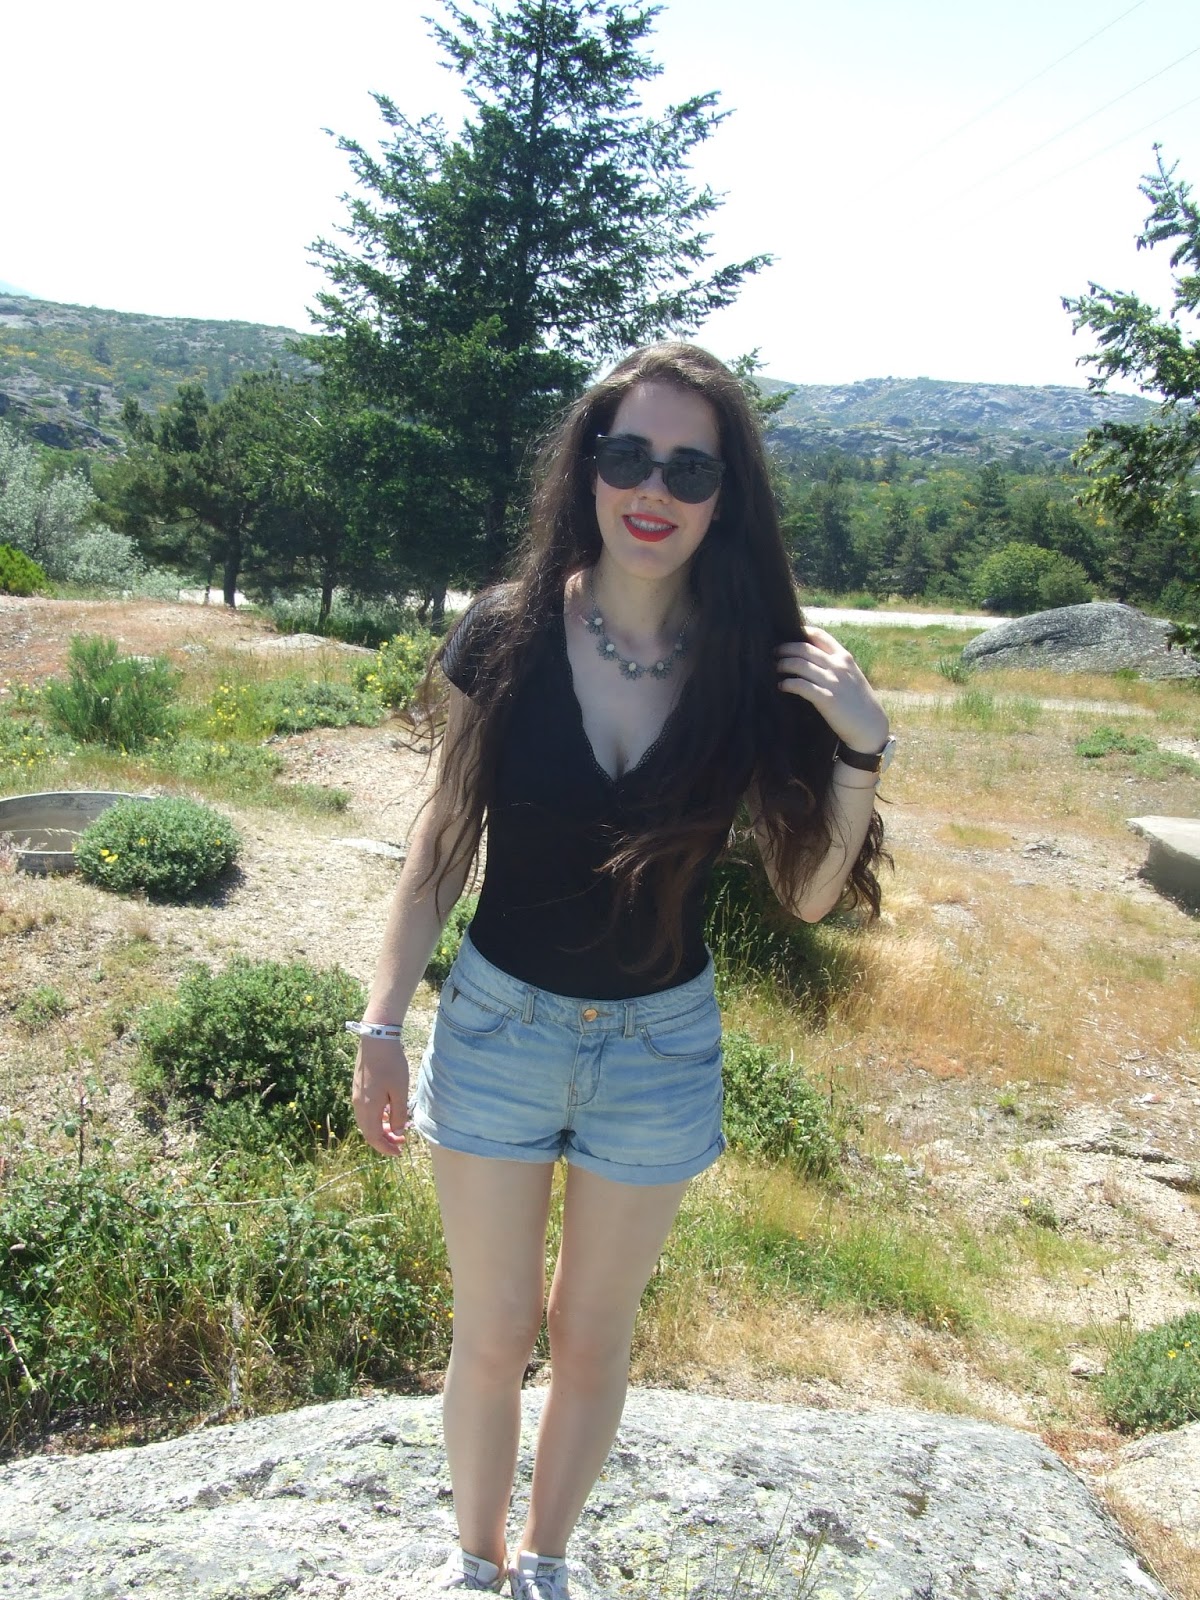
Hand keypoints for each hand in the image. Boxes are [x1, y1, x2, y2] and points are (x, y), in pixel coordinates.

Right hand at [352, 1037, 410, 1157]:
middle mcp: (359, 1104)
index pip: (374, 1137)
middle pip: (369, 1131)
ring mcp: (357, 1095)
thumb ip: (399, 1114)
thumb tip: (397, 1132)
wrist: (376, 1040)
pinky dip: (378, 1117)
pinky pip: (367, 1110)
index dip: (385, 1148)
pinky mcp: (359, 1087)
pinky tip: (390, 1112)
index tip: (398, 1153)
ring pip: (367, 1121)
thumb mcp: (400, 1092)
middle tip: (401, 1143)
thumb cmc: (391, 1065)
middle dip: (385, 1140)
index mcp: (368, 1108)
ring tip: (398, 1129)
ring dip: (382, 1128)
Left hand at [775, 626, 888, 751]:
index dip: (801, 632)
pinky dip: (788, 683)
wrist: (870, 726)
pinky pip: (800, 685)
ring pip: (799, 664)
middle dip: (786, 648)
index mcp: (844, 657)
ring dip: (783, 664)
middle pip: (804, 648)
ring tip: (776, 668)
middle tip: (775, 652)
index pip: (820, 635)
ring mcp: (832, 681)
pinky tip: (782, 686)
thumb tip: (813, 657)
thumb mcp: (852, 675)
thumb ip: (836, 665)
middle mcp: (838, 666)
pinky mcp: (826, 698)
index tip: (787, 635)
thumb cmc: (859, 702)